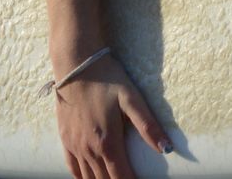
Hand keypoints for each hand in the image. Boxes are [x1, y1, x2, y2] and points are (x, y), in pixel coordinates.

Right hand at [53, 53, 173, 178]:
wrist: (75, 64)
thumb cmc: (106, 78)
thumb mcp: (131, 98)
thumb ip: (148, 125)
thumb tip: (167, 148)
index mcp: (108, 142)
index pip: (121, 178)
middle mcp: (89, 149)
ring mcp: (75, 146)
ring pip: (88, 178)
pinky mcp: (65, 139)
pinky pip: (72, 168)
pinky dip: (81, 178)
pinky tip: (89, 178)